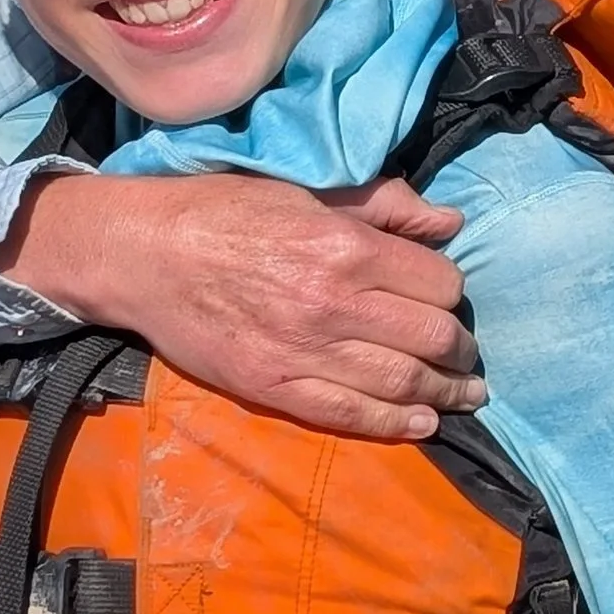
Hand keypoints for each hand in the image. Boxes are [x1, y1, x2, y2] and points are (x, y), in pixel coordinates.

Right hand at [0, 170, 478, 437]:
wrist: (146, 255)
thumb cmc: (227, 211)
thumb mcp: (309, 190)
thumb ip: (384, 205)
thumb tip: (450, 224)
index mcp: (348, 248)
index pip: (439, 283)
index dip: (452, 293)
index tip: (448, 299)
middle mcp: (335, 304)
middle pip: (432, 338)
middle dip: (459, 349)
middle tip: (468, 356)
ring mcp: (305, 353)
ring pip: (402, 382)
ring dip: (444, 392)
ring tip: (464, 395)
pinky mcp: (275, 389)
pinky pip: (352, 415)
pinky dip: (397, 423)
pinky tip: (423, 423)